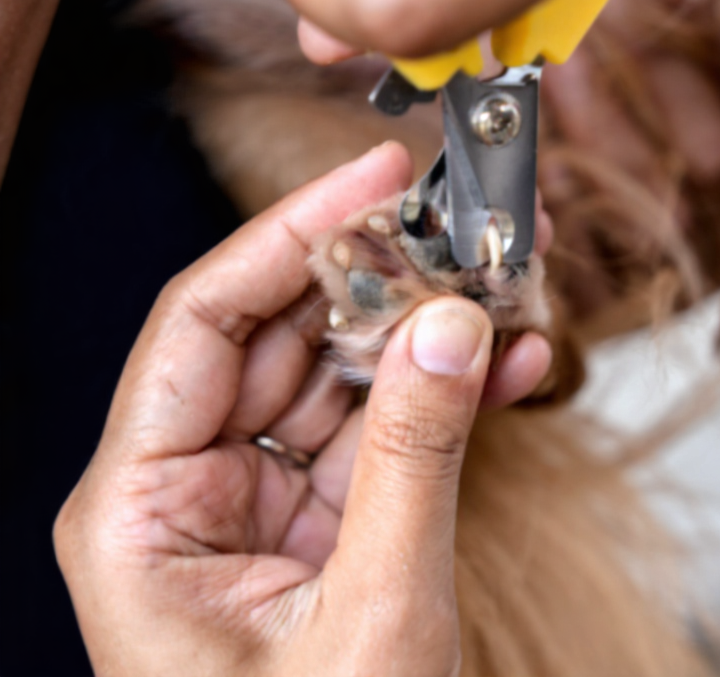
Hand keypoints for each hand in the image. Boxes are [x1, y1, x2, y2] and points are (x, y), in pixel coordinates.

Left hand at [54, 142, 550, 675]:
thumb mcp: (374, 609)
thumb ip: (416, 457)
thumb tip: (452, 325)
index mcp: (143, 509)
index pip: (206, 321)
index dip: (291, 233)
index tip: (377, 176)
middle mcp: (189, 490)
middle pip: (283, 335)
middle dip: (383, 277)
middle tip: (469, 226)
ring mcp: (261, 505)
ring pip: (344, 377)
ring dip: (429, 332)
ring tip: (508, 285)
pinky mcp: (323, 524)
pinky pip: (384, 434)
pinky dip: (446, 399)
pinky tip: (508, 362)